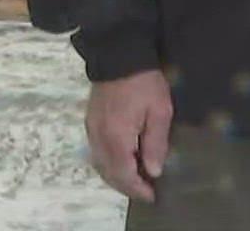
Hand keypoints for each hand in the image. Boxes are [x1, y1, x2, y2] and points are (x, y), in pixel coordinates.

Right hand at [86, 68, 172, 201]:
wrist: (118, 54)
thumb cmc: (144, 83)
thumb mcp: (159, 111)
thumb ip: (156, 143)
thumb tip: (153, 170)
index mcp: (116, 136)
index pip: (124, 174)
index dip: (137, 189)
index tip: (152, 196)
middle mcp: (99, 136)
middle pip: (108, 172)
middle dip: (125, 186)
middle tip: (145, 192)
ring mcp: (91, 128)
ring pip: (99, 163)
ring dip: (115, 176)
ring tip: (134, 179)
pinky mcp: (90, 121)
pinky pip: (96, 151)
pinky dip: (108, 163)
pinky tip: (122, 160)